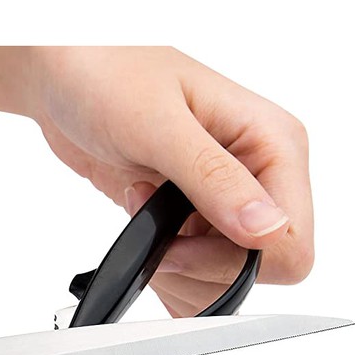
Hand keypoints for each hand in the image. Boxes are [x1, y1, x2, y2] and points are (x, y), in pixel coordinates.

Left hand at [24, 47, 313, 314]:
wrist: (64, 76)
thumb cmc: (108, 75)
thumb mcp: (159, 125)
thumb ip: (213, 179)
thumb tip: (265, 227)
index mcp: (273, 143)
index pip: (290, 243)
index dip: (233, 259)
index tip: (181, 241)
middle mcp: (257, 175)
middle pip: (257, 270)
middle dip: (199, 266)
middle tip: (157, 230)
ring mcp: (224, 200)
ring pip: (224, 279)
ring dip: (177, 268)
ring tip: (145, 216)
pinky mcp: (191, 217)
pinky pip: (196, 274)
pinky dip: (167, 272)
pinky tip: (142, 235)